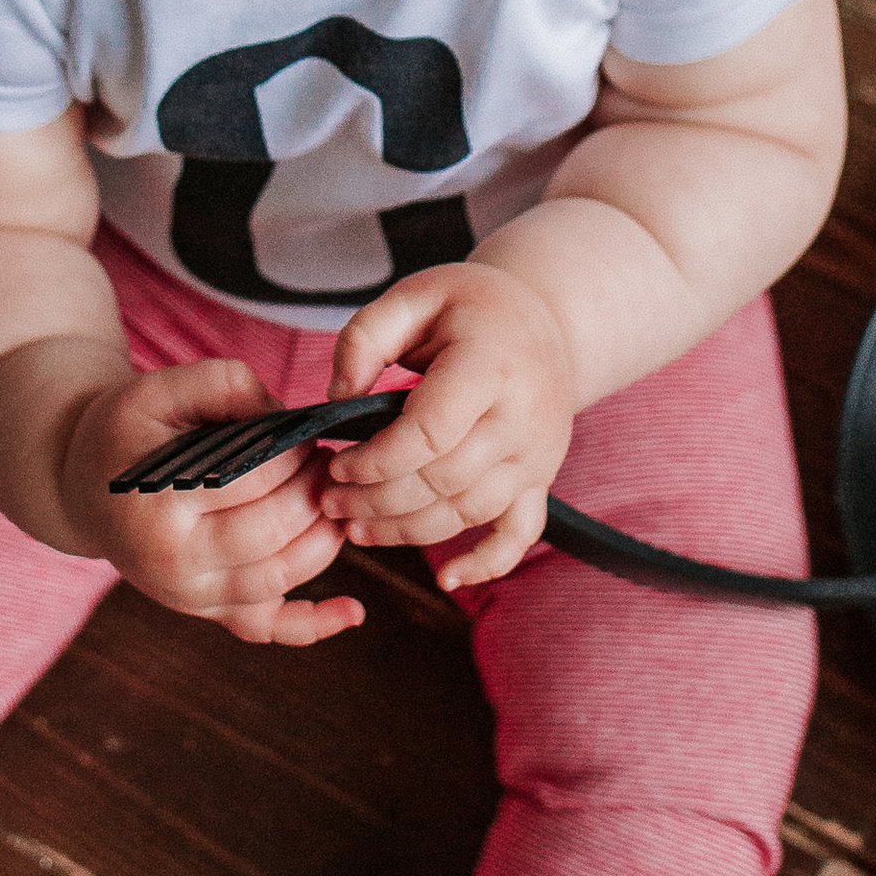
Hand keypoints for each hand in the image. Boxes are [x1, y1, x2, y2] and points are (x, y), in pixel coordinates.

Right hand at [65, 360, 363, 647]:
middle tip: (327, 461)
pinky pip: (265, 628)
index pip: (252, 482)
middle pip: (272, 533)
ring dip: (324, 538)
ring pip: (280, 578)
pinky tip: (352, 610)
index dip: (294, 455)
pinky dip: (313, 624)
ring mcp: (191, 597)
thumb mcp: (156, 389)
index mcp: (157, 506)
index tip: (306, 434)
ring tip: (334, 497)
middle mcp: (173, 565)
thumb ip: (223, 385)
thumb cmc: (125, 433)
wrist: (81, 487)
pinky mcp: (206, 612)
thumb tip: (288, 418)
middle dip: (314, 492)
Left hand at [322, 261, 577, 590]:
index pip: (429, 434)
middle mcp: (524, 417)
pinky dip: (487, 564)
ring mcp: (538, 455)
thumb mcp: (415, 296)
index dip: (374, 461)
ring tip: (356, 529)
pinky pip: (520, 535)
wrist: (547, 321)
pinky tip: (448, 580)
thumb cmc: (469, 306)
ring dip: (407, 531)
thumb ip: (365, 338)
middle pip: (443, 481)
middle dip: (376, 500)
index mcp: (491, 365)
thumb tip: (335, 399)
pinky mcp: (541, 479)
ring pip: (467, 513)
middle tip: (328, 502)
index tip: (335, 464)